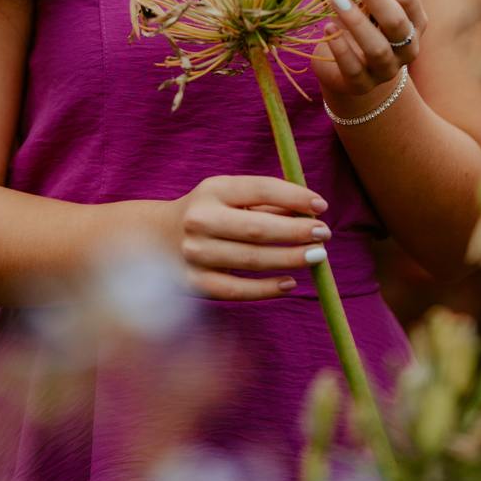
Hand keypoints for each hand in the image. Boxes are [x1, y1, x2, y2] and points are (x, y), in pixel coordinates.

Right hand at [165, 175, 329, 300]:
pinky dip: (266, 289)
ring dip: (289, 259)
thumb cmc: (208, 214)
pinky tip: (289, 283)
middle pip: (256, 228)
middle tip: (324, 235)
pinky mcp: (194, 283)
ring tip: (317, 256)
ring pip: (250, 260)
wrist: (155, 238)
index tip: (321, 205)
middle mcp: (200, 220)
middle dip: (296, 232)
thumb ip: (266, 205)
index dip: (293, 197)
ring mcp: (194, 253)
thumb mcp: (228, 197)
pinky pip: (237, 291)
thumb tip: (310, 216)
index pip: (258, 189)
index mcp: (212, 190)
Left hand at [313, 0, 427, 98]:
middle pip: (396, 22)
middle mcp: (407, 48)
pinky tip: (327, 27)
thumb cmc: (365, 26)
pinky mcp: (362, 85)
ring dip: (356, 21)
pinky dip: (341, 49)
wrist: (349, 69)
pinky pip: (354, 69)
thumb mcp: (373, 2)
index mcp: (415, 24)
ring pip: (377, 48)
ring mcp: (386, 70)